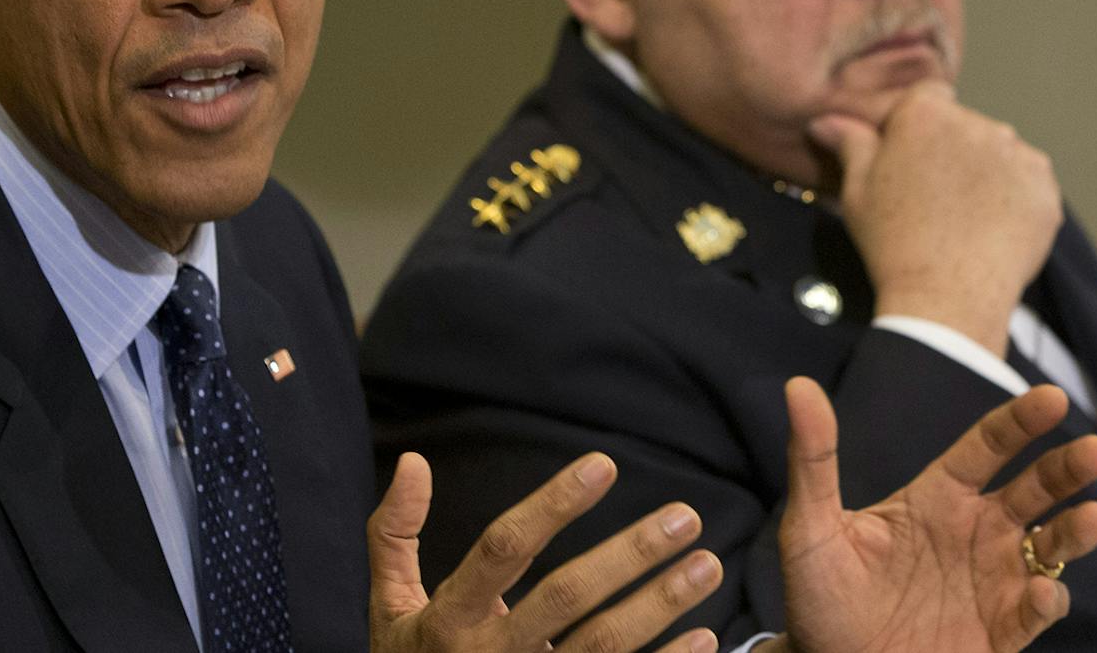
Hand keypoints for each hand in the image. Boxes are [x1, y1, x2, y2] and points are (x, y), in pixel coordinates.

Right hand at [368, 451, 721, 652]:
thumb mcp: (389, 605)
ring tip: (707, 565)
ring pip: (603, 647)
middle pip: (566, 597)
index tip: (604, 464)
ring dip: (660, 605)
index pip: (504, 549)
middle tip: (688, 516)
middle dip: (630, 554)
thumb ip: (394, 534)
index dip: (553, 505)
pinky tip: (706, 636)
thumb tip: (414, 462)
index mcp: (449, 618)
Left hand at [765, 378, 1096, 652]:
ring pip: (1051, 547)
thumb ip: (813, 460)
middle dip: (1069, 468)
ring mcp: (994, 581)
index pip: (988, 447)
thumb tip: (798, 388)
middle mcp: (976, 532)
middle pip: (1036, 489)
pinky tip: (1043, 590)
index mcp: (938, 498)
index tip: (1052, 397)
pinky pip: (1035, 611)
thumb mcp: (810, 528)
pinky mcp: (1000, 631)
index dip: (1020, 422)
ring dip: (1077, 531)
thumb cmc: (819, 597)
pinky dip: (1047, 600)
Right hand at [810, 81, 1062, 353]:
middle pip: (963, 125)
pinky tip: (991, 228)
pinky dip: (1014, 198)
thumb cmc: (892, 242)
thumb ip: (850, 144)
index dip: (914, 128)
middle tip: (933, 199)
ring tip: (964, 218)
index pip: (925, 97)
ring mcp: (1017, 153)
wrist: (947, 298)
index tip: (906, 162)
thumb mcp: (858, 190)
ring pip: (997, 152)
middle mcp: (977, 121)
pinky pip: (1027, 181)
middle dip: (950, 150)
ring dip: (984, 172)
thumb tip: (825, 121)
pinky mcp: (1044, 187)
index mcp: (926, 112)